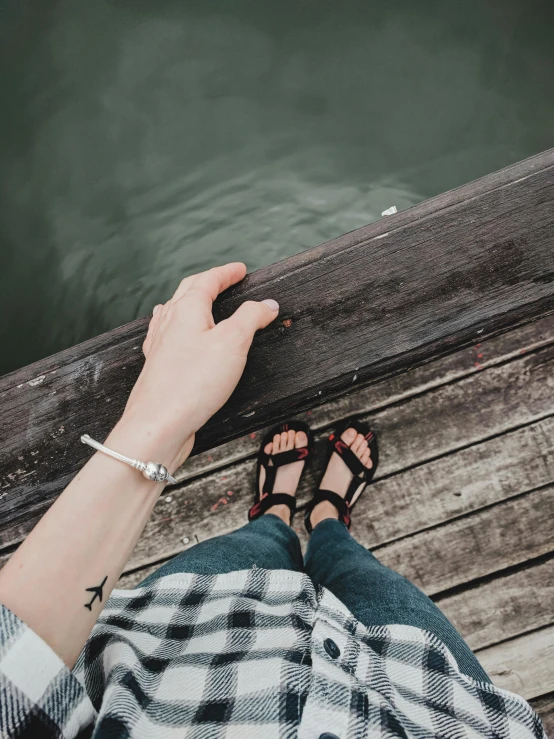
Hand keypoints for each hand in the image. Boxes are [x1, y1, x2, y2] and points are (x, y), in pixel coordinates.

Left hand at [118, 263, 278, 469]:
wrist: (159, 423)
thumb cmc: (193, 384)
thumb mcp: (233, 343)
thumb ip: (251, 318)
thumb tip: (267, 304)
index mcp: (186, 309)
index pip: (208, 280)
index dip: (227, 273)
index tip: (240, 270)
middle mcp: (168, 322)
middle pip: (188, 291)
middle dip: (209, 282)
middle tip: (227, 280)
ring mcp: (159, 344)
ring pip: (174, 312)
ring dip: (192, 302)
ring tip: (203, 302)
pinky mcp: (158, 366)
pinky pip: (167, 334)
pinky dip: (180, 326)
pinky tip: (179, 336)